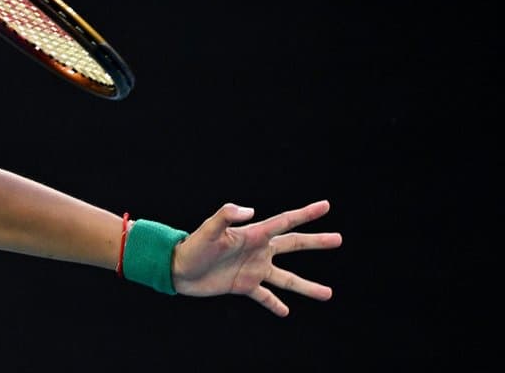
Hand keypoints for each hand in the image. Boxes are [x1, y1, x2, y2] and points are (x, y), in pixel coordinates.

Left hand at [171, 199, 341, 315]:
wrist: (178, 268)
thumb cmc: (193, 246)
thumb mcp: (209, 229)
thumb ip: (226, 215)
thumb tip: (251, 210)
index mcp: (253, 235)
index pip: (285, 222)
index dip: (306, 213)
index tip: (326, 206)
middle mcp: (258, 251)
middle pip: (293, 245)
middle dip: (315, 242)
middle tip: (338, 239)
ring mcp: (253, 269)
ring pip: (287, 278)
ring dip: (307, 286)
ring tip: (328, 294)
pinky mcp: (244, 286)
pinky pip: (265, 297)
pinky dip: (275, 304)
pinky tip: (286, 312)